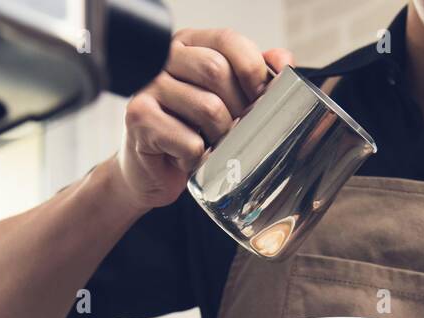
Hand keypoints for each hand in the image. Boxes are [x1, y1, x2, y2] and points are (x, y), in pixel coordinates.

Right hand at [116, 28, 293, 208]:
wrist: (152, 171)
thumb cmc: (191, 132)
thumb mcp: (227, 100)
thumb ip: (254, 77)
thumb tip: (284, 61)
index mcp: (189, 45)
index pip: (226, 40)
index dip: (252, 67)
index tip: (262, 94)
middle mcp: (164, 60)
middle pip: (216, 71)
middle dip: (239, 107)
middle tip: (239, 129)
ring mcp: (148, 87)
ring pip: (207, 108)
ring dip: (221, 137)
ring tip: (213, 146)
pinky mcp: (139, 118)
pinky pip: (189, 141)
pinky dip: (198, 158)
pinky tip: (189, 159)